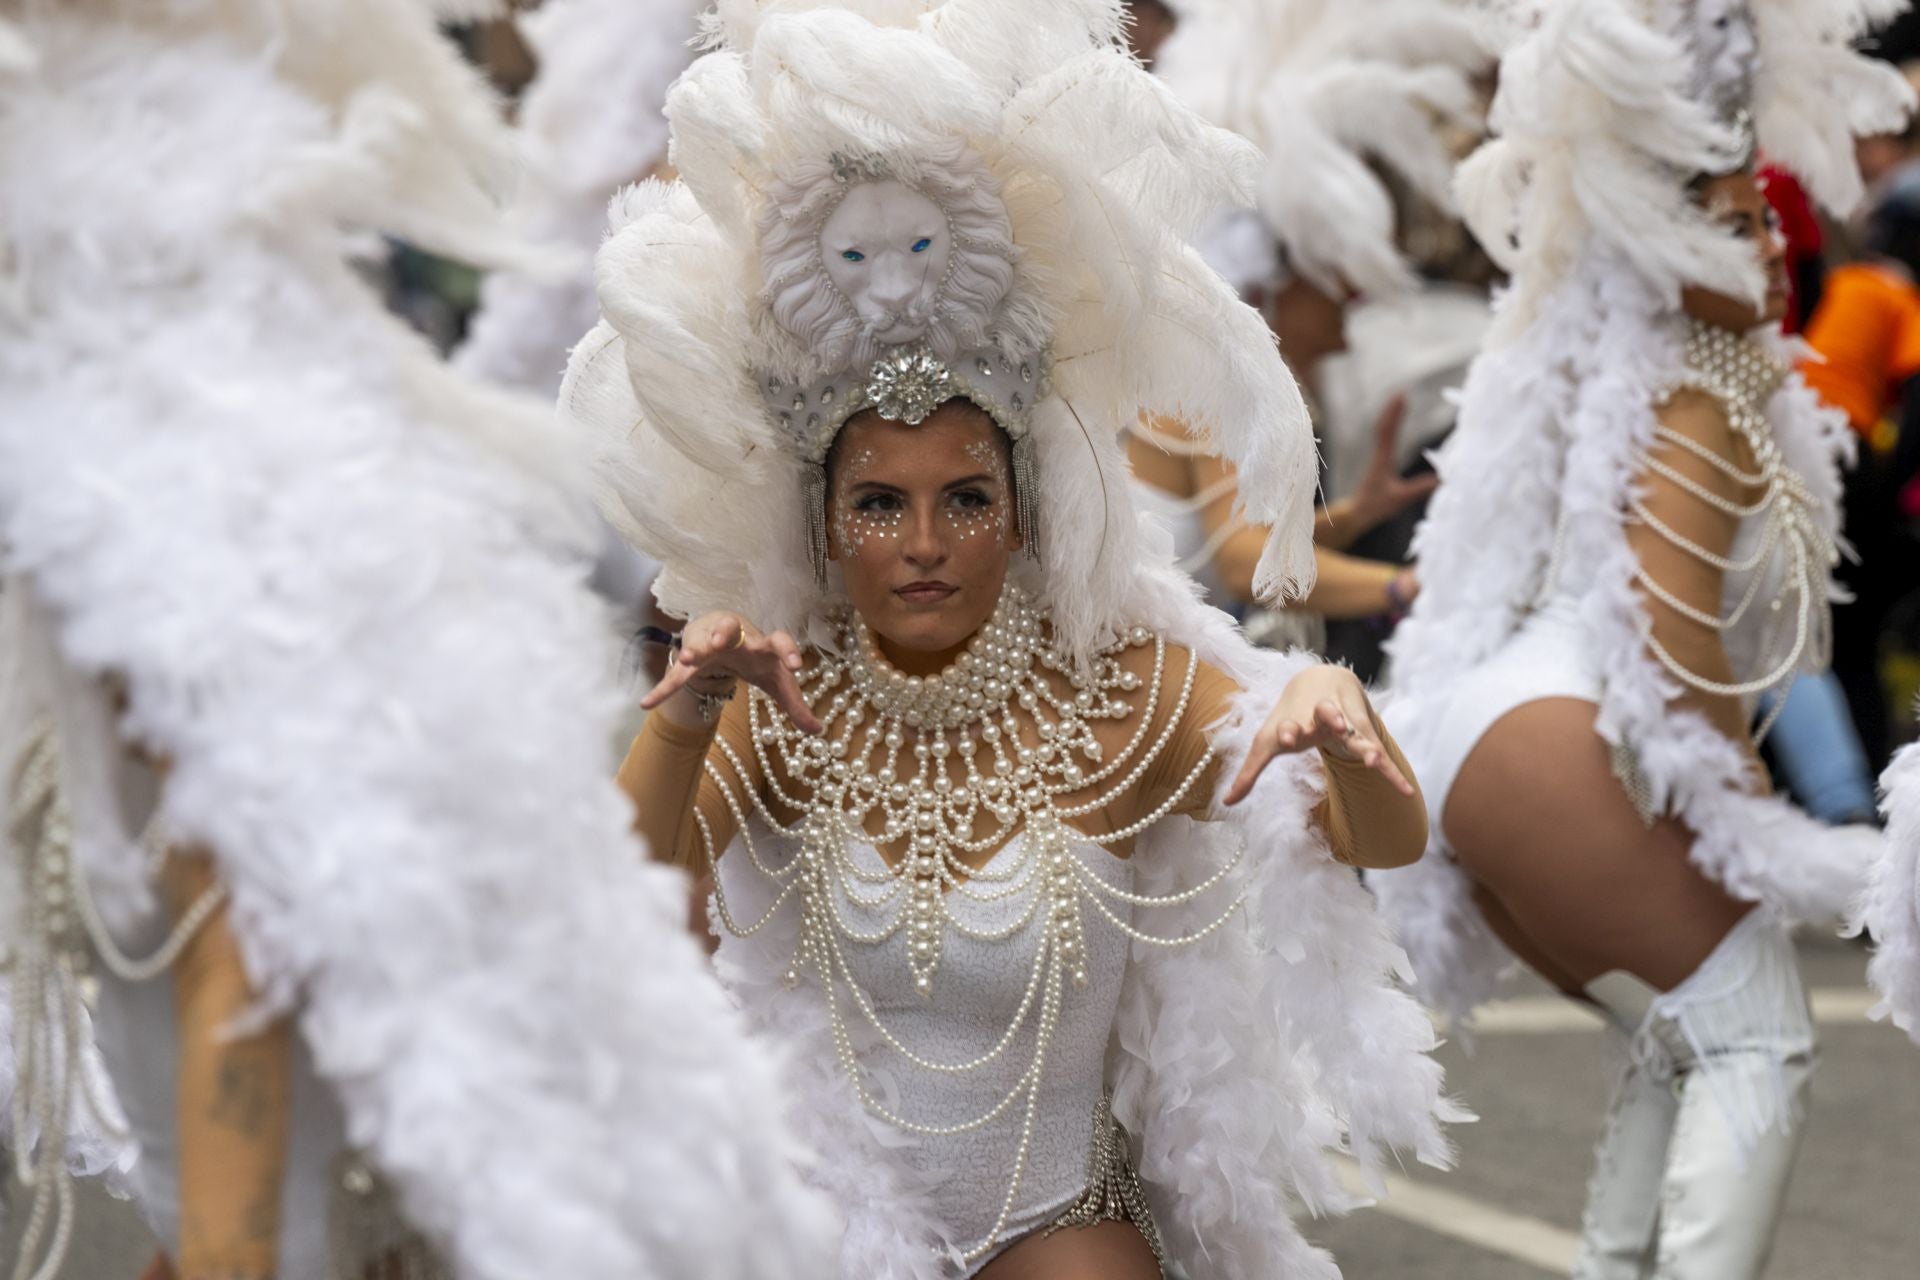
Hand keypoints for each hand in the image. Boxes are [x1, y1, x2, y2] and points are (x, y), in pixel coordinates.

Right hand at [640, 612, 822, 734]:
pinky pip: (677, 675)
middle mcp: (738, 639)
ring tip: (688, 657)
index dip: (788, 651)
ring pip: (702, 643)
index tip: (796, 666)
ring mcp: (712, 645)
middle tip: (722, 643)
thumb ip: (796, 704)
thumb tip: (818, 731)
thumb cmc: (758, 659)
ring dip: (695, 649)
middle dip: (728, 635)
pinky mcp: (692, 658)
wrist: (728, 635)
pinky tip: (647, 704)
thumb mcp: (777, 681)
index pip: (780, 641)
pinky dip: (664, 689)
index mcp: (764, 644)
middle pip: (734, 631)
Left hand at [1224, 664, 1413, 804]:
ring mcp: (1347, 722)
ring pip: (1358, 731)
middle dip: (1331, 719)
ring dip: (1364, 742)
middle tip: (1336, 725)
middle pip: (1327, 716)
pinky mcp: (1365, 733)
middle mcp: (1322, 716)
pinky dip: (1392, 773)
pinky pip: (1380, 753)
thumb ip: (1249, 773)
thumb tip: (1225, 803)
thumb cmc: (1289, 718)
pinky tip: (1405, 791)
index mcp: (1295, 718)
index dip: (1288, 730)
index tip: (1286, 736)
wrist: (1320, 681)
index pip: (1290, 723)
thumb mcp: (1267, 743)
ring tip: (1372, 758)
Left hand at [1349, 396, 1438, 531]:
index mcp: (1383, 460)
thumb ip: (1419, 489)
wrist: (1356, 514)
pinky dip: (1390, 426)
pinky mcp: (1380, 463)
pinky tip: (1394, 422)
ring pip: (1383, 431)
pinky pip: (1384, 439)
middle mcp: (1379, 455)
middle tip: (1400, 393)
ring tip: (1399, 400)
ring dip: (1391, 416)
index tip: (1401, 397)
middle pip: (1385, 427)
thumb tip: (1442, 479)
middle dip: (1393, 409)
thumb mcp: (1399, 499)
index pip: (1388, 432)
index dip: (1395, 414)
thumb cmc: (1375, 506)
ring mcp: (1379, 458)